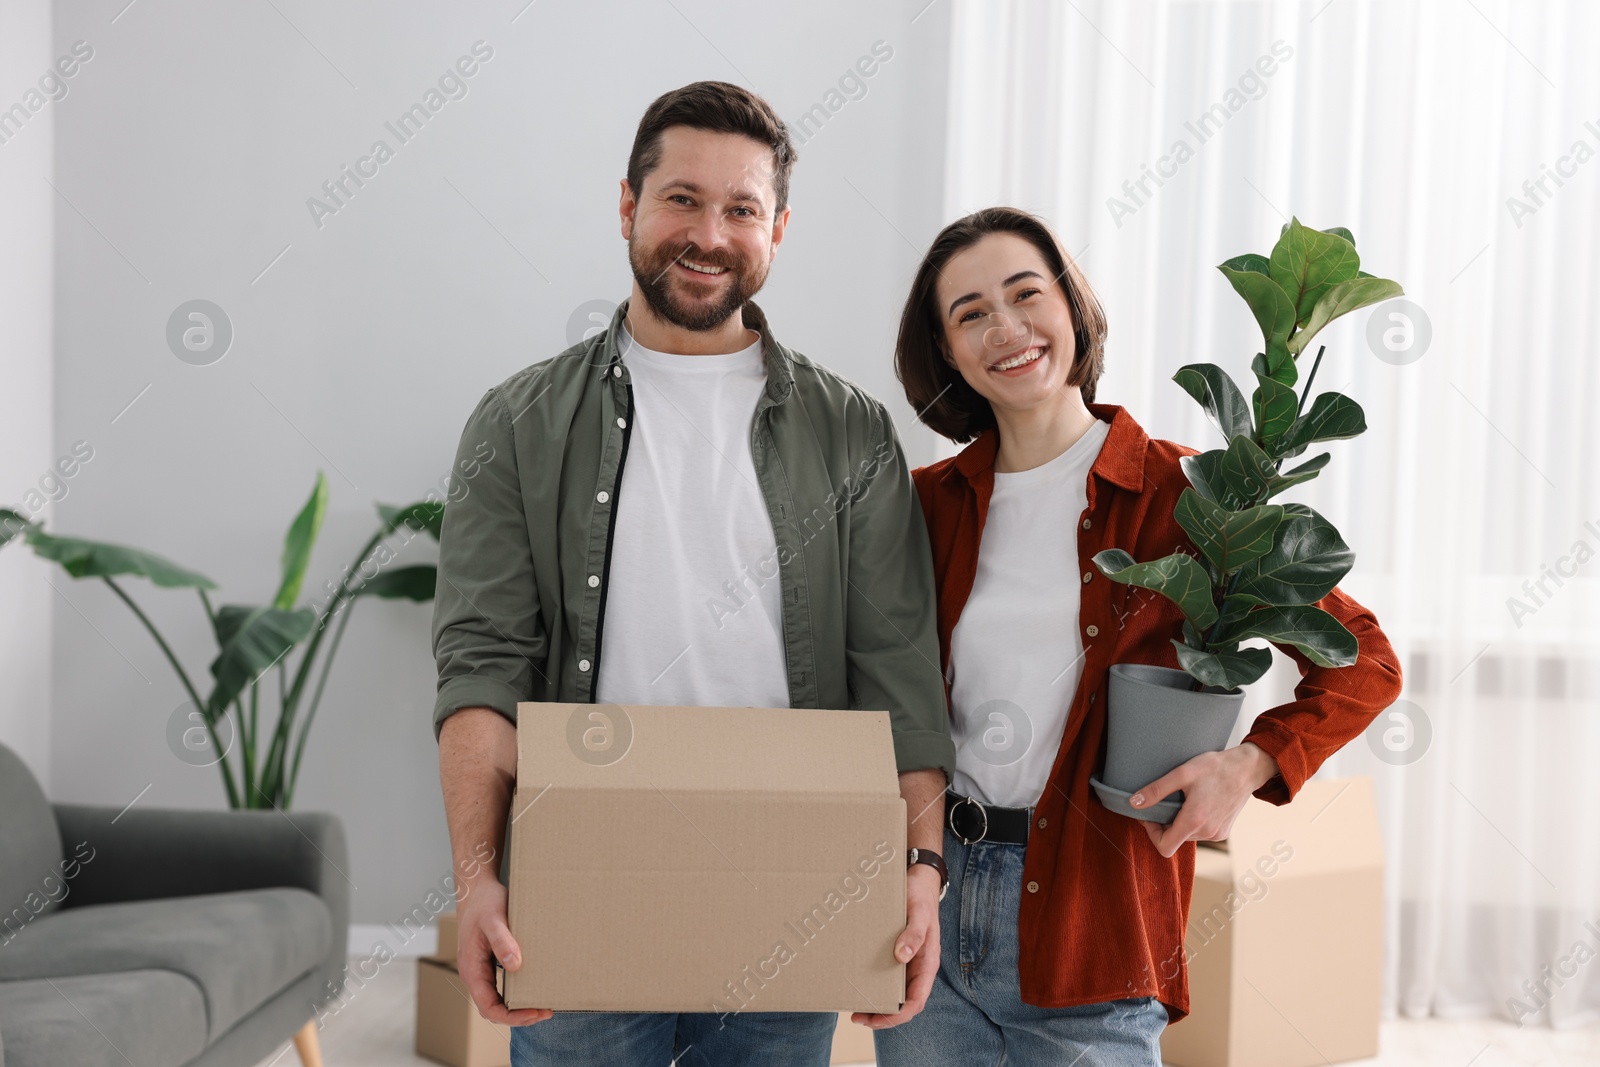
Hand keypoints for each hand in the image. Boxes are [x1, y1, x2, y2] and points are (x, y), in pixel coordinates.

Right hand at [456, 877, 551, 1026]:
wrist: (476, 888)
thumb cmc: (484, 902)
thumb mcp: (494, 919)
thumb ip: (502, 941)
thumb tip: (515, 965)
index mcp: (471, 970)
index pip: (489, 1007)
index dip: (512, 1017)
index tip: (536, 1012)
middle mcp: (474, 974)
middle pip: (494, 1009)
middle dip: (519, 1016)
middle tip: (547, 1011)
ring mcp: (481, 970)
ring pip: (497, 1000)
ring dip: (518, 1007)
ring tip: (543, 1004)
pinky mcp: (489, 963)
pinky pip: (501, 986)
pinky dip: (517, 992)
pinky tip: (535, 985)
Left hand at [852, 864, 941, 1028]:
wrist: (917, 881)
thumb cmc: (920, 898)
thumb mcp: (919, 914)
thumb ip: (914, 934)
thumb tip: (902, 956)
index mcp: (927, 964)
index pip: (917, 1000)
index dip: (899, 1014)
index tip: (878, 1018)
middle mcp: (917, 968)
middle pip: (903, 1003)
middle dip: (883, 1015)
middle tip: (858, 1018)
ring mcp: (906, 963)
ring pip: (894, 993)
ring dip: (877, 1004)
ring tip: (854, 1009)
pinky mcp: (895, 955)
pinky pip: (885, 977)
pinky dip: (873, 986)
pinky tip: (857, 985)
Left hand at [1131, 742, 1278, 858]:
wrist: (1248, 768)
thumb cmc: (1216, 767)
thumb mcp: (1182, 773)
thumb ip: (1156, 790)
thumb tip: (1133, 803)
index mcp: (1194, 820)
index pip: (1164, 847)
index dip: (1151, 834)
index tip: (1149, 815)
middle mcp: (1207, 832)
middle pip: (1174, 840)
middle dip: (1164, 824)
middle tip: (1162, 802)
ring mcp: (1217, 834)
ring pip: (1187, 836)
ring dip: (1178, 823)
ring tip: (1182, 800)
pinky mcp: (1224, 832)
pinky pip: (1200, 833)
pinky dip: (1192, 822)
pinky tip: (1196, 803)